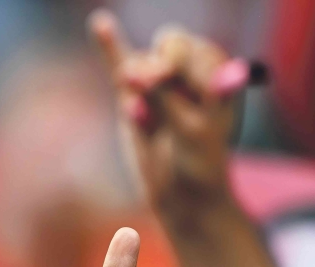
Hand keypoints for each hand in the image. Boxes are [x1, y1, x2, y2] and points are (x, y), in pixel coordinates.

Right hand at [88, 11, 234, 217]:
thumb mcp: (190, 130)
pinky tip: (100, 24)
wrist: (182, 194)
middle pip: (167, 46)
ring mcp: (157, 82)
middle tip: (151, 87)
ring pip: (140, 65)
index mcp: (215, 71)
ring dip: (139, 88)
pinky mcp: (131, 96)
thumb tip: (131, 70)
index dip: (178, 62)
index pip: (192, 49)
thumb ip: (165, 97)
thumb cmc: (198, 162)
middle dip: (158, 66)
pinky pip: (118, 65)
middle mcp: (187, 71)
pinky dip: (109, 45)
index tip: (169, 80)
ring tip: (146, 118)